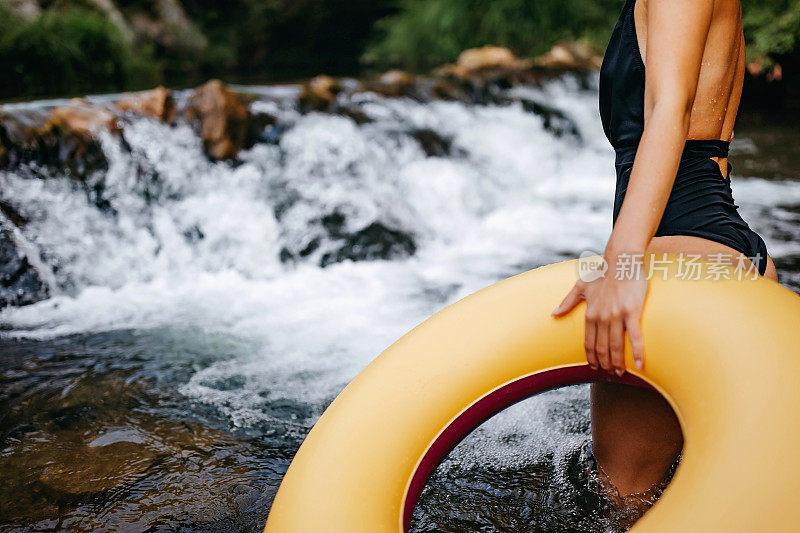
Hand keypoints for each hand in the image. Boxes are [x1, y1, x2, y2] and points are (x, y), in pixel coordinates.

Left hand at [551, 258, 647, 374]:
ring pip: (615, 346)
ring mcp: (616, 315)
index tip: (593, 367)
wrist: (621, 260)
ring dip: (617, 363)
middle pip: (601, 348)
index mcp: (589, 313)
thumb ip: (567, 302)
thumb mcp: (581, 286)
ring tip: (620, 373)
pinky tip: (638, 364)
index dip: (590, 357)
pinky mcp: (632, 312)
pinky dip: (636, 352)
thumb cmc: (602, 273)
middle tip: (608, 374)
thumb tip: (553, 314)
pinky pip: (635, 336)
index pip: (588, 342)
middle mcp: (601, 317)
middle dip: (604, 364)